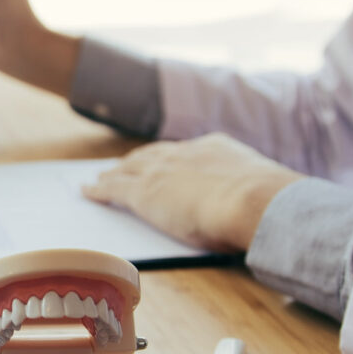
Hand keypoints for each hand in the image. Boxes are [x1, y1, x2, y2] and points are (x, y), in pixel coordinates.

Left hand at [82, 133, 303, 251]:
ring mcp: (160, 171)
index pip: (185, 151)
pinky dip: (97, 190)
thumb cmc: (265, 204)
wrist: (254, 201)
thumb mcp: (258, 189)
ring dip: (114, 173)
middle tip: (123, 166)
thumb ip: (248, 193)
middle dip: (136, 161)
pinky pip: (112, 189)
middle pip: (151, 155)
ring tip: (101, 177)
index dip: (169, 156)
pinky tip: (87, 192)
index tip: (163, 159)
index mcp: (214, 148)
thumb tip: (259, 204)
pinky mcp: (142, 193)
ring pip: (128, 169)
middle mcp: (183, 154)